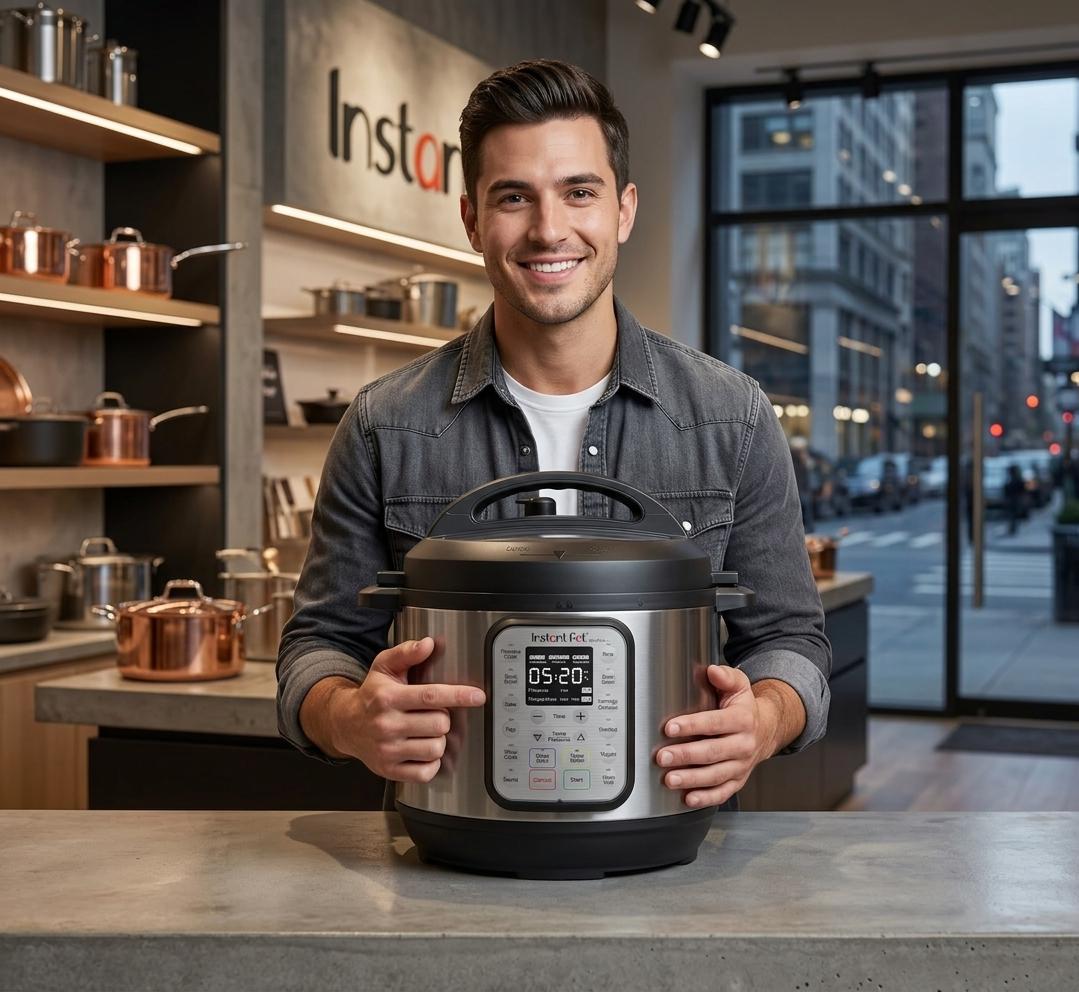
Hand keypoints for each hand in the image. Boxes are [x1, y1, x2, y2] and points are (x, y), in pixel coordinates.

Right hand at [307, 637, 485, 782]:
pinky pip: (426, 772)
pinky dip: (430, 763)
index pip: (431, 696)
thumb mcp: (384, 667)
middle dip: (443, 718)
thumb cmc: (371, 694)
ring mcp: (387, 751)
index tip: (478, 696)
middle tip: (432, 714)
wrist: (344, 724)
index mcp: (388, 698)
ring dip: (438, 740)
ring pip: (435, 748)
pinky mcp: (389, 770)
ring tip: (426, 732)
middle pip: (439, 724)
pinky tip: (422, 750)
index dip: (458, 695)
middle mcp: (386, 725)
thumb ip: (406, 653)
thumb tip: (428, 644)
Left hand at [655, 664, 777, 807]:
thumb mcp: (739, 686)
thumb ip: (726, 677)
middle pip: (713, 752)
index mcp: (742, 719)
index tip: (670, 727)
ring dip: (692, 779)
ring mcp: (741, 765)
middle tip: (662, 757)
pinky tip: (688, 799)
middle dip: (686, 755)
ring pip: (716, 775)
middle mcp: (744, 744)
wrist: (766, 730)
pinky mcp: (738, 780)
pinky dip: (706, 798)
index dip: (692, 726)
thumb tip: (713, 671)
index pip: (715, 723)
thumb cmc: (744, 708)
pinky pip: (723, 792)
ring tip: (670, 779)